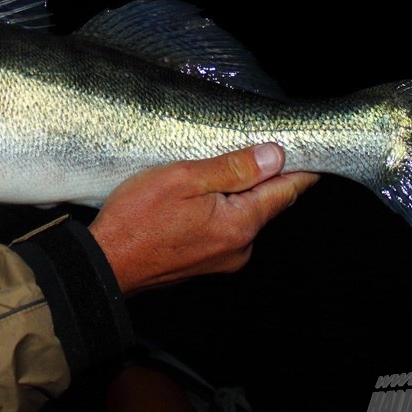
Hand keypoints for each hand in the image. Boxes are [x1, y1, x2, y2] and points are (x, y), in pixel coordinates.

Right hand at [89, 143, 316, 294]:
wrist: (105, 264)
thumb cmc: (137, 219)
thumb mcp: (184, 179)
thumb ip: (233, 168)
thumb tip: (276, 156)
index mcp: (240, 224)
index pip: (287, 191)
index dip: (299, 167)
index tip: (306, 148)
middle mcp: (240, 248)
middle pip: (265, 204)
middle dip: (261, 177)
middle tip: (246, 147)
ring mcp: (222, 260)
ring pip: (242, 217)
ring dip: (234, 195)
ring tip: (208, 173)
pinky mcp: (203, 264)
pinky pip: (222, 230)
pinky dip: (217, 211)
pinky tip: (193, 201)